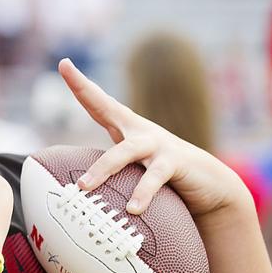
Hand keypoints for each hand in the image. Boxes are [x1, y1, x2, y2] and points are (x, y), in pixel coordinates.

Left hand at [59, 59, 249, 217]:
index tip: (64, 62)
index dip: (80, 84)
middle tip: (62, 70)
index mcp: (127, 129)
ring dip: (103, 169)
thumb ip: (108, 169)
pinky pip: (154, 177)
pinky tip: (133, 210)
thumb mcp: (132, 168)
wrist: (209, 185)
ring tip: (84, 187)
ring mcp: (158, 144)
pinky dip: (142, 193)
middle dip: (85, 91)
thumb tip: (74, 186)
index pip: (98, 103)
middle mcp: (140, 131)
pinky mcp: (175, 162)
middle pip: (107, 109)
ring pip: (125, 151)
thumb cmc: (162, 177)